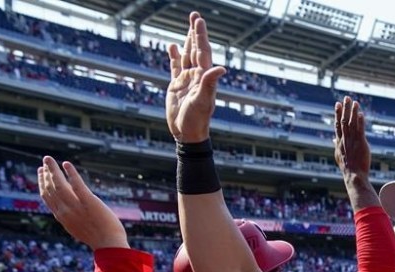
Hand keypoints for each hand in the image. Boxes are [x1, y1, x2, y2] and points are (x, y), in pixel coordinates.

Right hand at [38, 157, 127, 249]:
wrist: (110, 245)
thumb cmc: (99, 238)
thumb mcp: (78, 228)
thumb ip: (72, 218)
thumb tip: (71, 210)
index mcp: (62, 217)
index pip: (47, 197)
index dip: (42, 183)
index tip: (41, 173)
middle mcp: (65, 211)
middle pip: (50, 188)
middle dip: (45, 173)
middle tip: (45, 161)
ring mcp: (76, 206)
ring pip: (59, 184)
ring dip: (52, 170)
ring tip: (49, 159)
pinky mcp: (89, 202)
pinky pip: (77, 184)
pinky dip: (71, 173)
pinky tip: (66, 164)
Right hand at [166, 12, 225, 142]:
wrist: (187, 132)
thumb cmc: (197, 119)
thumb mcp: (203, 101)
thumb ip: (210, 84)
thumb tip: (222, 68)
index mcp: (204, 76)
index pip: (202, 51)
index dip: (201, 35)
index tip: (198, 20)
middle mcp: (197, 75)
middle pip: (196, 49)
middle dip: (195, 32)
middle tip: (195, 16)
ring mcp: (187, 80)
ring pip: (186, 55)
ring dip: (187, 41)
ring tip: (188, 27)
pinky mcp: (177, 85)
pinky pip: (176, 67)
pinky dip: (174, 56)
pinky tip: (173, 46)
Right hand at [333, 96, 370, 180]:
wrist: (353, 175)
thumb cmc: (348, 167)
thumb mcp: (339, 155)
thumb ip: (336, 145)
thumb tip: (333, 139)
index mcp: (339, 141)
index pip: (337, 124)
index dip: (337, 113)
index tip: (337, 104)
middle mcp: (345, 139)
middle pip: (344, 121)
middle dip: (345, 108)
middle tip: (346, 98)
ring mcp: (352, 141)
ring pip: (352, 123)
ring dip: (353, 112)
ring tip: (354, 102)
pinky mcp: (361, 143)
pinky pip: (360, 130)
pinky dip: (360, 122)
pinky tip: (360, 113)